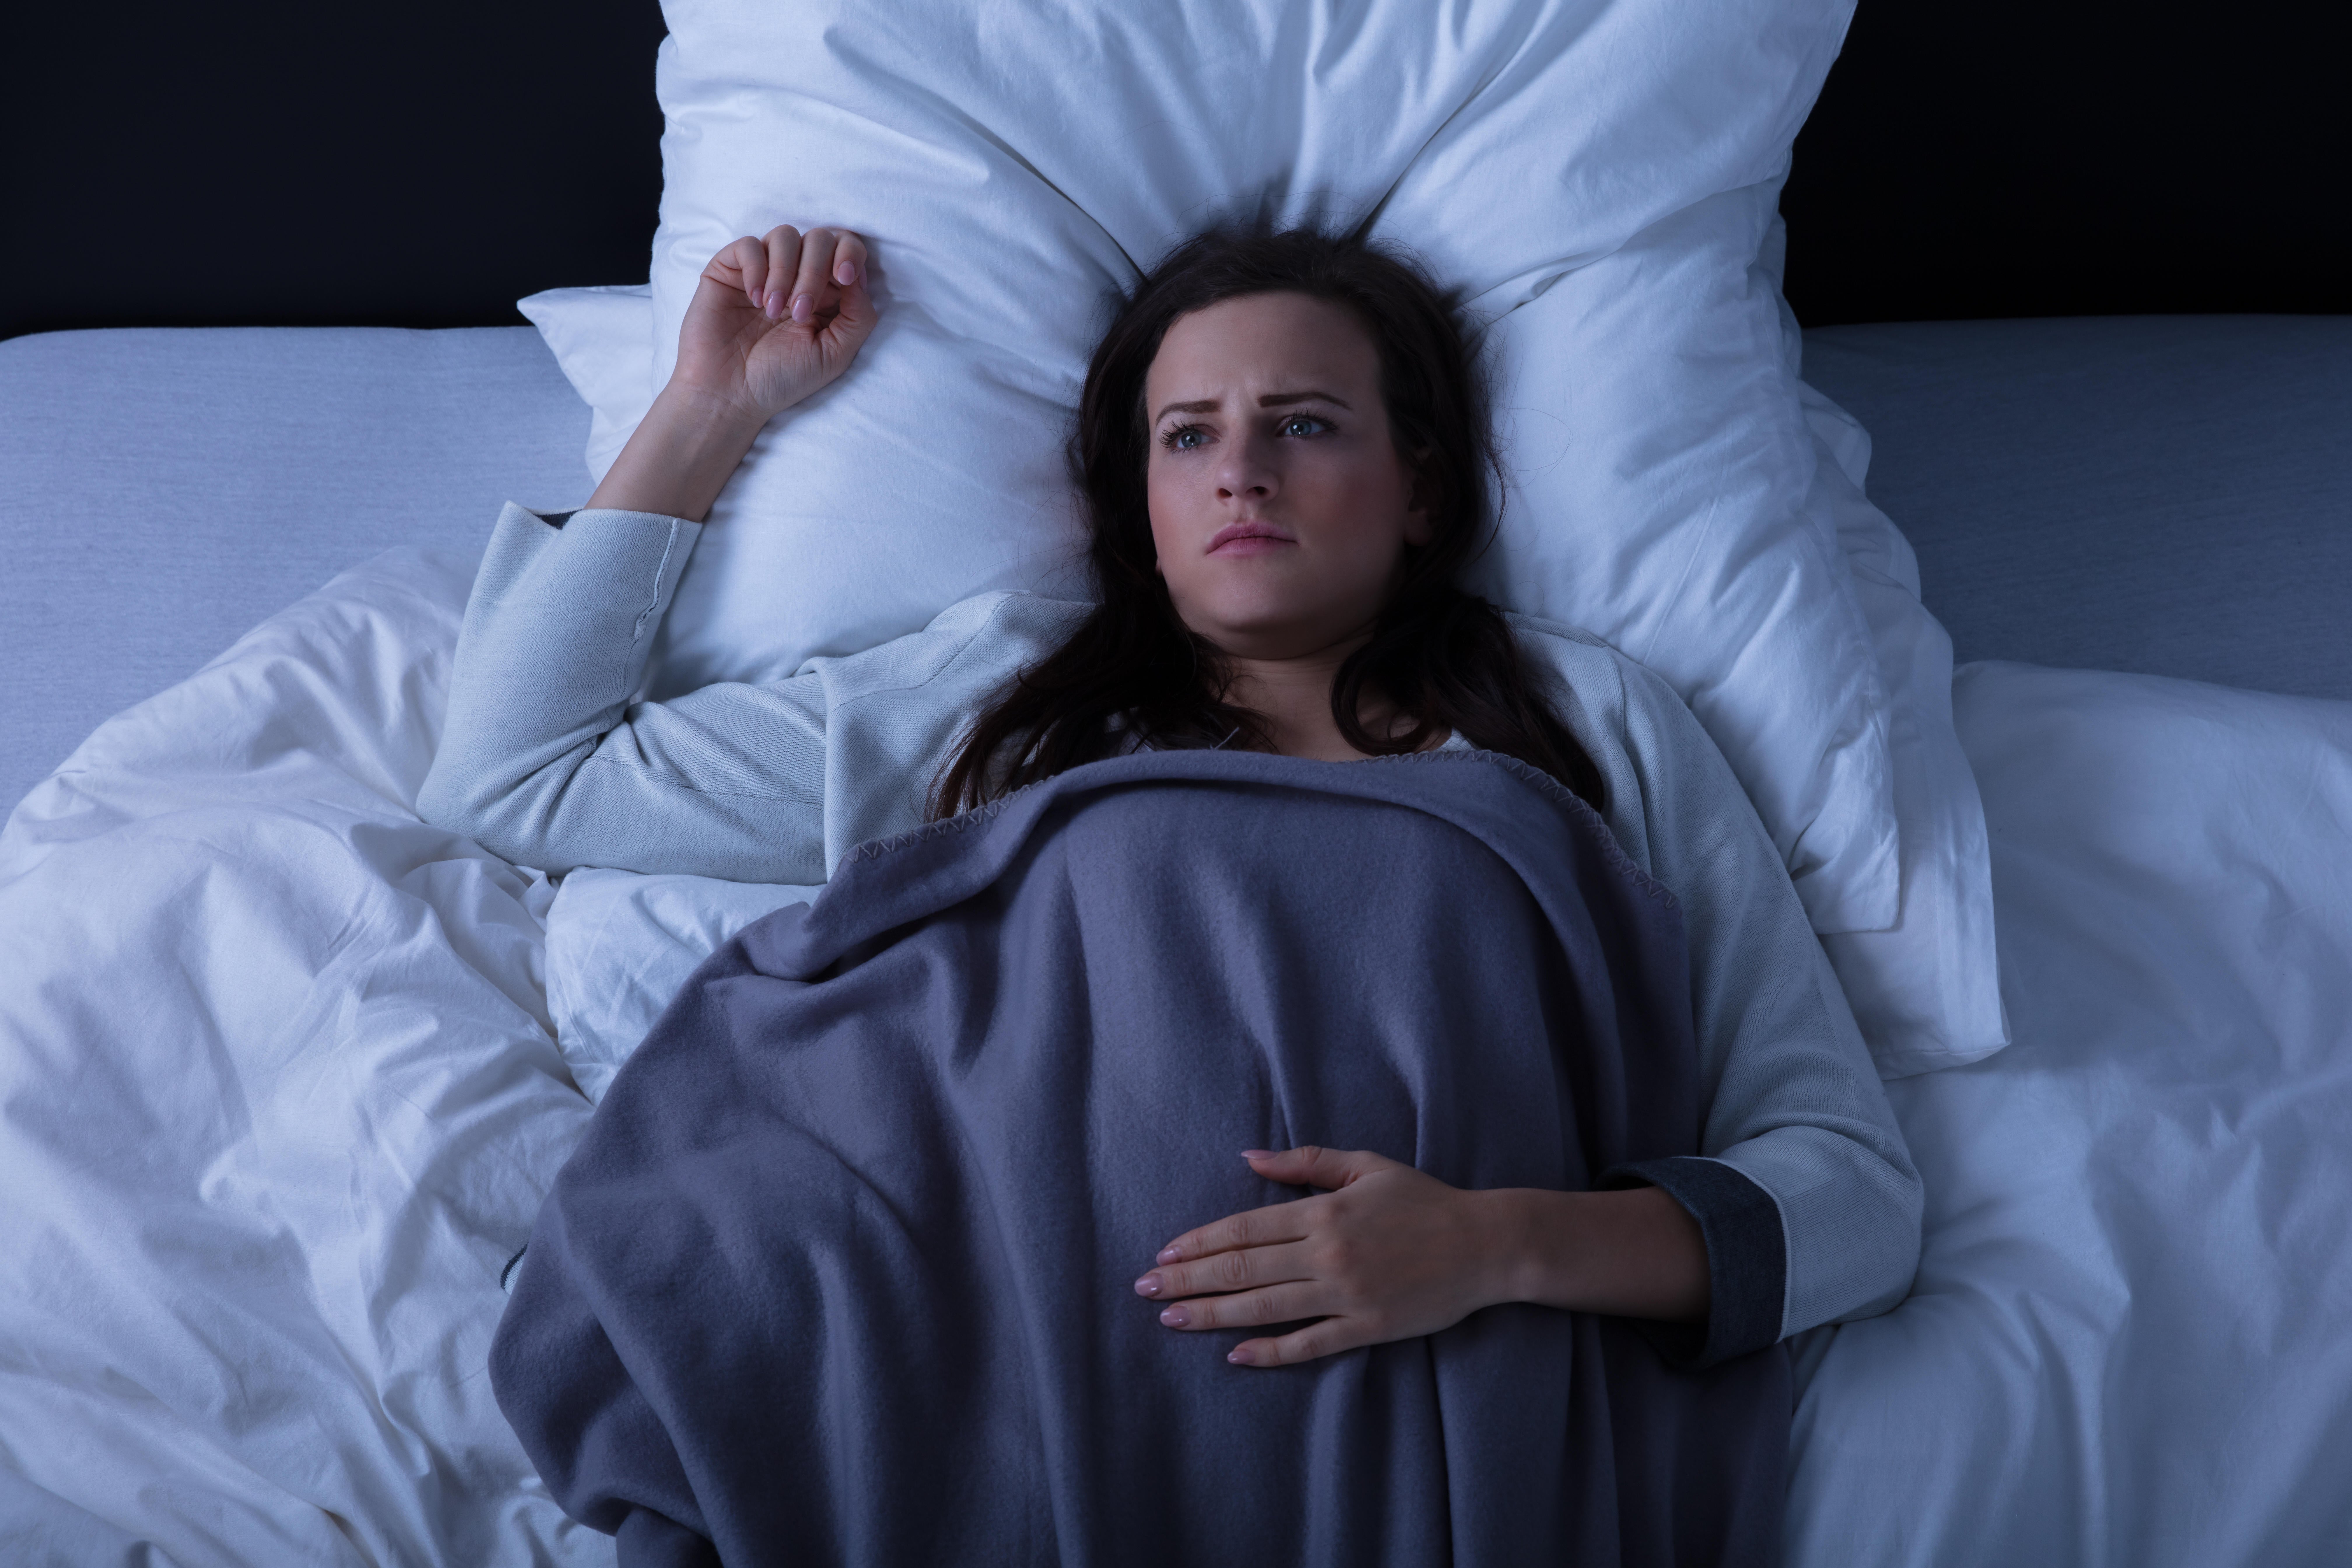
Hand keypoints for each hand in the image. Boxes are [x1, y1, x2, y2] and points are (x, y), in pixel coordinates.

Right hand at [672, 224, 877, 422]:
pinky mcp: (730, 269)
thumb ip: (859, 315)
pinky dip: (757, 269)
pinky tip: (754, 300)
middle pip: (819, 237)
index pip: (846, 249)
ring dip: (786, 272)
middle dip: (815, 271)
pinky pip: (749, 244)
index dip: (850, 254)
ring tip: (773, 312)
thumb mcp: (836, 353)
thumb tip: (859, 275)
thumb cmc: (782, 378)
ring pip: (785, 235)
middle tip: (800, 312)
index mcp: (827, 293)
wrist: (730, 394)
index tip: (845, 278)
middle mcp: (797, 276)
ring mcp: (763, 270)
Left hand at [1132, 1146, 1517, 1367]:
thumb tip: (1249, 1158)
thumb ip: (1305, 1162)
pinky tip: (1234, 1355)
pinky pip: (1308, 1344)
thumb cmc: (1424, 1200)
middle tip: (1145, 1289)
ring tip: (1170, 1320)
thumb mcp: (1366, 1166)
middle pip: (1242, 1269)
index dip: (1198, 1242)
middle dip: (1187, 1279)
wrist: (1485, 1244)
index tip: (1163, 1253)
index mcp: (1323, 1213)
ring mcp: (1346, 1294)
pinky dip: (1269, 1351)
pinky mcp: (1367, 1327)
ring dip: (1211, 1314)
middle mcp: (1327, 1254)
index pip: (1244, 1229)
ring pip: (1263, 1308)